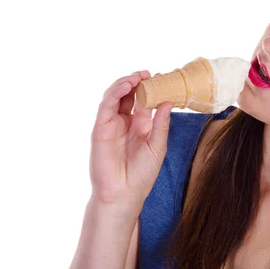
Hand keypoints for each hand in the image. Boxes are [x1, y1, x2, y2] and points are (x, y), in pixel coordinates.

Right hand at [89, 70, 173, 204]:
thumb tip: (169, 101)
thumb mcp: (158, 146)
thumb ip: (161, 123)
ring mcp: (111, 124)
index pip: (143, 100)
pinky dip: (114, 94)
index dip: (151, 87)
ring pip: (115, 96)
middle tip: (148, 74)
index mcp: (139, 124)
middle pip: (128, 94)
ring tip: (138, 77)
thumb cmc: (142, 175)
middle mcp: (124, 121)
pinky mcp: (100, 129)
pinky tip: (126, 87)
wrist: (124, 194)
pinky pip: (106, 106)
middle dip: (137, 81)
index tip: (161, 77)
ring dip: (125, 83)